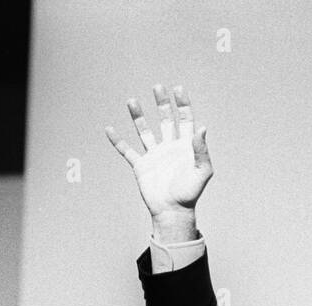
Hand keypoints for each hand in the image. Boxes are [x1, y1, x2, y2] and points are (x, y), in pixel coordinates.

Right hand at [105, 84, 212, 239]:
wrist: (172, 212)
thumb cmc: (190, 194)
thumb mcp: (202, 171)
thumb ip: (201, 150)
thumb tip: (202, 127)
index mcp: (185, 146)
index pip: (184, 119)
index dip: (182, 104)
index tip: (177, 89)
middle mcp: (169, 147)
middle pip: (165, 119)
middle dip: (162, 103)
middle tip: (157, 87)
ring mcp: (154, 156)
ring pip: (144, 131)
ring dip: (138, 116)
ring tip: (131, 101)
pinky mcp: (141, 166)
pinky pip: (127, 151)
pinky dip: (117, 141)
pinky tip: (109, 129)